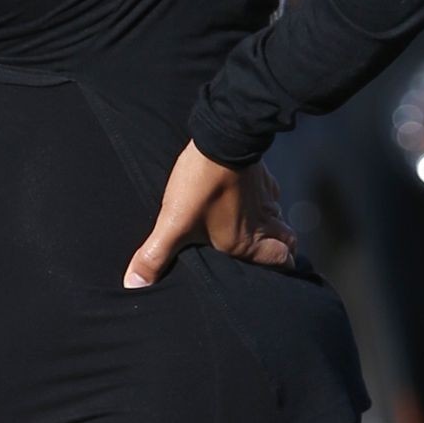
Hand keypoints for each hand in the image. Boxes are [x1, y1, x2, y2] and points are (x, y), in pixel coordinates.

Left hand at [123, 142, 296, 288]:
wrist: (220, 137)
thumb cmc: (201, 185)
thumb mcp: (173, 223)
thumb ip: (155, 256)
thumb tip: (134, 285)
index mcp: (247, 241)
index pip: (283, 261)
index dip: (282, 267)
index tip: (273, 270)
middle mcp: (263, 221)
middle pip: (288, 242)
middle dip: (282, 248)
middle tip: (268, 251)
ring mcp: (265, 196)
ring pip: (278, 215)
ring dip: (270, 223)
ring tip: (254, 226)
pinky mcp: (261, 175)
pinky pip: (270, 191)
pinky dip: (263, 198)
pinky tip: (246, 195)